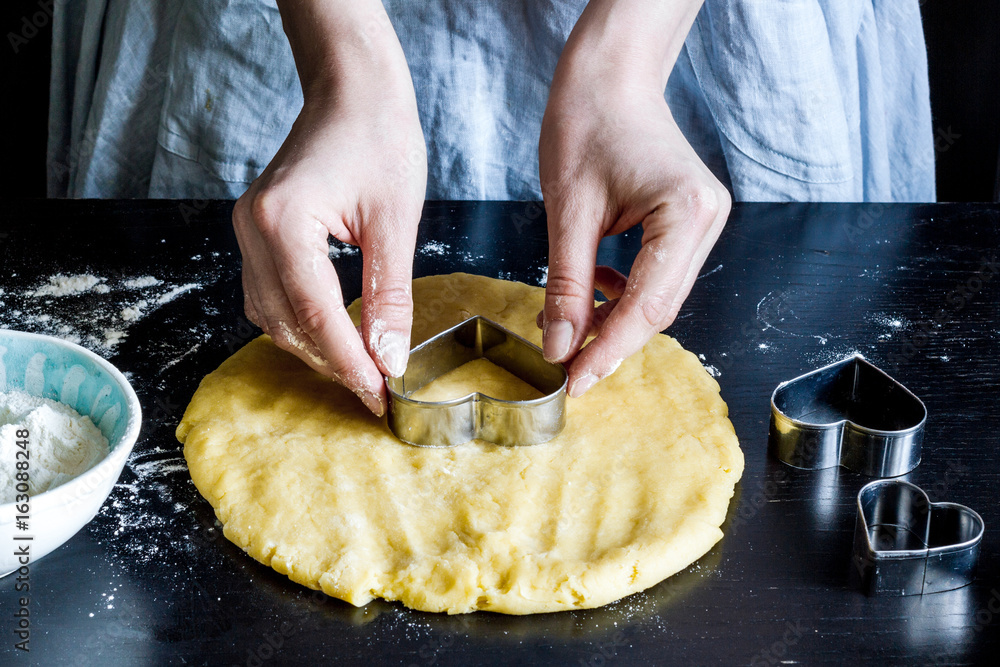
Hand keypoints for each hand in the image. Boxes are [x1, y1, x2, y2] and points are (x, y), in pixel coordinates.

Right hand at [233, 3, 425, 414]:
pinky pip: (269, 294)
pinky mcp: (256, 230)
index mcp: (283, 222)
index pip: (316, 315)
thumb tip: (390, 359)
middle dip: (332, 363)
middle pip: (286, 323)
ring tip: (360, 370)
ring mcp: (247, 230)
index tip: (379, 396)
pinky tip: (333, 334)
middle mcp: (252, 229)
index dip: (349, 364)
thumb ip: (390, 296)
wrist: (352, 90)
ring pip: (271, 316)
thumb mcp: (396, 222)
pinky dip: (300, 322)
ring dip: (314, 348)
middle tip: (376, 391)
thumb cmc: (379, 139)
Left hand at [538, 0, 728, 397]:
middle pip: (661, 307)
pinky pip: (657, 275)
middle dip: (612, 341)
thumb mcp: (568, 212)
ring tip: (571, 329)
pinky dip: (622, 293)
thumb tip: (559, 347)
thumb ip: (566, 285)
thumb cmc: (587, 121)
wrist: (607, 75)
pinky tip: (593, 288)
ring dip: (615, 319)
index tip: (575, 381)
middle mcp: (708, 219)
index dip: (609, 350)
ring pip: (660, 296)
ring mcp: (703, 221)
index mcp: (688, 211)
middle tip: (569, 368)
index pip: (649, 304)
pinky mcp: (687, 221)